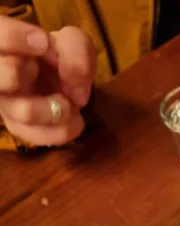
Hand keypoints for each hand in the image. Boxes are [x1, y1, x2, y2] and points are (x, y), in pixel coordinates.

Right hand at [0, 16, 95, 145]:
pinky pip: (39, 136)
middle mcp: (0, 79)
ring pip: (25, 113)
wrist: (63, 82)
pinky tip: (76, 119)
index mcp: (3, 46)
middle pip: (2, 78)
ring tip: (69, 102)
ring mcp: (6, 106)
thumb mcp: (73, 43)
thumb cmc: (60, 56)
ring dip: (57, 108)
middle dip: (27, 74)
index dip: (16, 38)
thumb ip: (75, 53)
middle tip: (41, 71)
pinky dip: (64, 129)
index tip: (44, 42)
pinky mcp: (19, 128)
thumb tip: (76, 93)